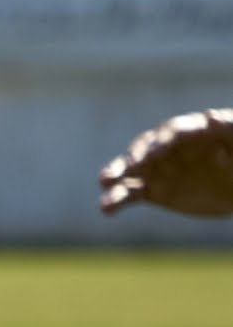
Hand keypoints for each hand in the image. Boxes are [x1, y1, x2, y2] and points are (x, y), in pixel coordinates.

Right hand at [100, 107, 232, 218]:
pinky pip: (129, 194)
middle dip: (137, 156)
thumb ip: (227, 128)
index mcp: (191, 132)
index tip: (158, 152)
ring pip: (130, 170)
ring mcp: (157, 169)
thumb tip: (210, 117)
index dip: (164, 140)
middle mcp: (168, 148)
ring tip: (105, 182)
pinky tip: (106, 210)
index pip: (173, 132)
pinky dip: (115, 201)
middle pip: (146, 147)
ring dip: (115, 174)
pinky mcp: (151, 190)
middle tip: (132, 166)